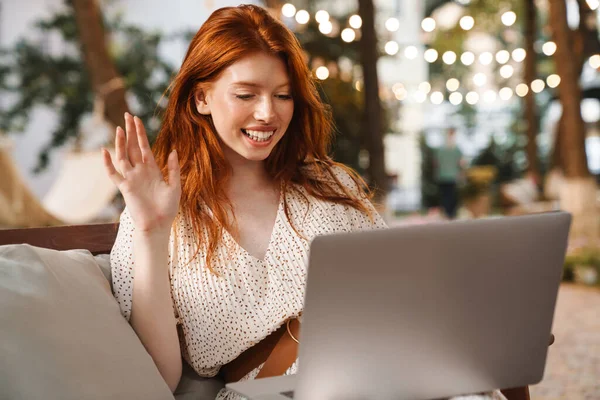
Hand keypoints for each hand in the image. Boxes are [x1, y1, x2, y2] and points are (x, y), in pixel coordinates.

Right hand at [103, 113, 180, 234]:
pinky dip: (108, 163)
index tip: (137, 119)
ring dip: (121, 143)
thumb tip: (172, 150)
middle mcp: (140, 172)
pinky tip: (105, 151)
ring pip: (123, 156)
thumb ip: (173, 168)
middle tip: (127, 115)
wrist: (158, 224)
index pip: (144, 147)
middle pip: (133, 147)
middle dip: (130, 131)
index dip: (141, 133)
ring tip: (120, 128)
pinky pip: (114, 174)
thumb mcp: (175, 186)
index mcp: (152, 170)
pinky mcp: (125, 188)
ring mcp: (131, 179)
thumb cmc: (168, 208)